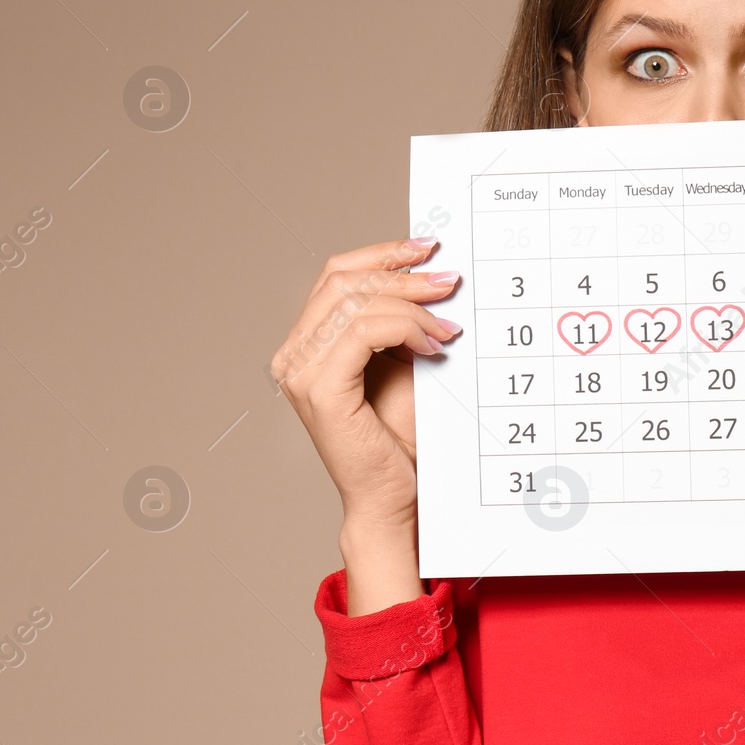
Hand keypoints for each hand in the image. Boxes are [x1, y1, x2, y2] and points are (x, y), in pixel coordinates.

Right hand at [270, 237, 461, 611]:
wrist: (397, 497)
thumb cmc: (402, 439)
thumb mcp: (408, 365)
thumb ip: (406, 323)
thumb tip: (436, 273)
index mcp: (309, 343)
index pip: (337, 275)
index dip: (383, 254)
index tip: (429, 247)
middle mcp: (294, 354)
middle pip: (343, 280)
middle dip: (403, 274)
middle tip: (450, 282)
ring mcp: (301, 372)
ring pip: (353, 302)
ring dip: (411, 303)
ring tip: (449, 323)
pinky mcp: (320, 389)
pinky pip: (362, 332)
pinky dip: (405, 328)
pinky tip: (434, 344)